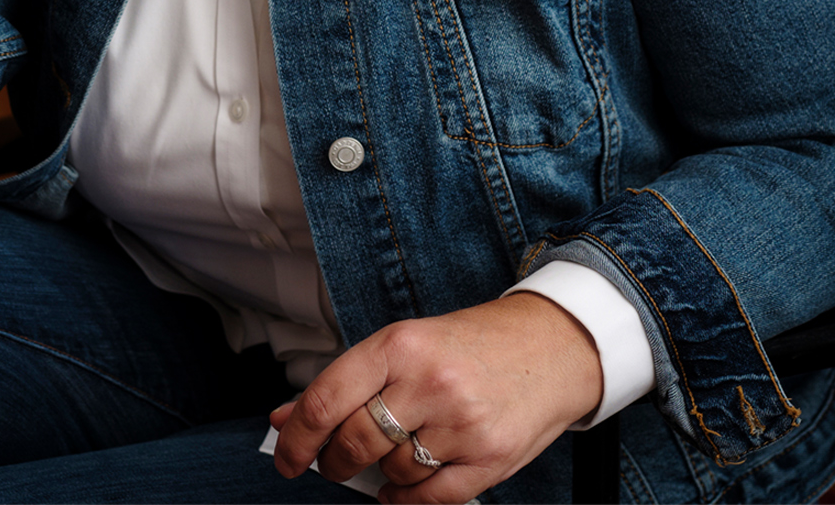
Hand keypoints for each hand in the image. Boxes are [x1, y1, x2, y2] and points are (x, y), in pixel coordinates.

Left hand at [269, 293, 601, 503]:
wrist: (549, 346)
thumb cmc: (470, 345)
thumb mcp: (404, 345)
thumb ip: (347, 382)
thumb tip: (287, 418)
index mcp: (400, 344)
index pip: (329, 398)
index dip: (297, 437)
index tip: (286, 457)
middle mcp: (430, 381)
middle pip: (356, 442)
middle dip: (334, 461)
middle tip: (332, 462)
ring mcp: (462, 423)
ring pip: (393, 473)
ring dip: (382, 473)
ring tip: (394, 452)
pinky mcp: (490, 459)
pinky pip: (430, 500)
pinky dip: (407, 501)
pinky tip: (404, 488)